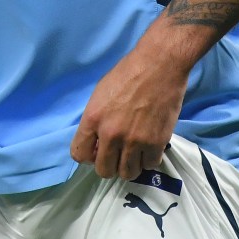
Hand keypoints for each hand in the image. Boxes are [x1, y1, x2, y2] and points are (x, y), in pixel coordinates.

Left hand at [70, 41, 187, 180]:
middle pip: (104, 170)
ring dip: (130, 164)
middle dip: (109, 164)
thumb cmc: (128, 72)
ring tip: (134, 150)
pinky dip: (149, 158)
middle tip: (117, 153)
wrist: (160, 64)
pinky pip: (149, 165)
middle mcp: (111, 133)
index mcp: (93, 118)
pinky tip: (149, 144)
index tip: (97, 150)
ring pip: (127, 173)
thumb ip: (96, 119)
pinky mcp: (156, 143)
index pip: (79, 155)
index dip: (88, 155)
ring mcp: (134, 140)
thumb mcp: (101, 92)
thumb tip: (96, 142)